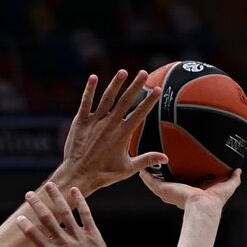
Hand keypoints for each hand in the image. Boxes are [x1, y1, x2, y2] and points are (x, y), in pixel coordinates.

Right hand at [14, 182, 116, 246]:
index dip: (24, 226)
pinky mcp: (93, 235)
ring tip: (49, 185)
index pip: (33, 235)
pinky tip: (74, 190)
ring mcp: (78, 237)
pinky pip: (85, 214)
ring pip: (64, 212)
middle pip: (46, 218)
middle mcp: (63, 242)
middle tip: (29, 194)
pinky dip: (80, 201)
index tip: (19, 218)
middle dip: (36, 205)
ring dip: (55, 197)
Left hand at [58, 71, 166, 193]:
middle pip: (126, 101)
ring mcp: (95, 121)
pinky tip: (94, 77)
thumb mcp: (129, 169)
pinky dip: (90, 89)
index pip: (140, 113)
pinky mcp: (81, 121)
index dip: (149, 100)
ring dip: (116, 84)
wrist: (79, 174)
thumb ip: (147, 159)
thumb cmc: (105, 173)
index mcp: (123, 134)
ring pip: (107, 98)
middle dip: (136, 86)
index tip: (157, 89)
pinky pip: (86, 102)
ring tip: (124, 71)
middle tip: (144, 73)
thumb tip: (166, 158)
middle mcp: (110, 124)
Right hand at [139, 167, 241, 212]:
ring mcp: (168, 192)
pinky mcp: (163, 190)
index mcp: (189, 193)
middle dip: (161, 175)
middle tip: (156, 164)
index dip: (177, 177)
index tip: (175, 168)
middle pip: (166, 183)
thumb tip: (238, 170)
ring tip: (144, 163)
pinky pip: (150, 181)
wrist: (204, 206)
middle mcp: (177, 193)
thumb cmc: (214, 200)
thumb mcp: (226, 186)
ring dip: (150, 173)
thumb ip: (233, 179)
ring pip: (156, 182)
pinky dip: (145, 175)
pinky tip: (140, 168)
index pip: (181, 184)